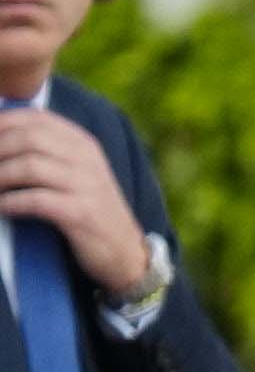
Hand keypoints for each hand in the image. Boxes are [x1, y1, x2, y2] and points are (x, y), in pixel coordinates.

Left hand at [0, 105, 151, 306]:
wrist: (126, 253)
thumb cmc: (89, 211)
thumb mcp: (76, 173)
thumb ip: (48, 153)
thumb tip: (2, 141)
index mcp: (82, 143)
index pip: (35, 118)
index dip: (2, 123)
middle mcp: (86, 158)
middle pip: (28, 138)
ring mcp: (85, 185)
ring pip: (30, 166)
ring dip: (0, 176)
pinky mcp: (81, 214)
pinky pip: (37, 200)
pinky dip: (11, 203)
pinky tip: (1, 208)